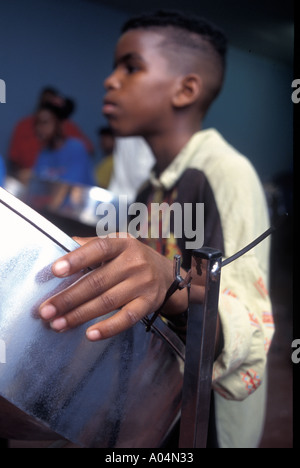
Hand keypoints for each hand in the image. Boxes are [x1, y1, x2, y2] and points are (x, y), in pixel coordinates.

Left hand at [39, 234, 187, 340]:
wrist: (168, 275)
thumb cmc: (135, 258)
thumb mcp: (119, 243)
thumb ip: (93, 245)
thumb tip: (63, 245)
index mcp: (123, 244)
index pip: (98, 249)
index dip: (76, 259)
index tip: (55, 271)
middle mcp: (134, 262)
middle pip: (97, 281)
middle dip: (68, 298)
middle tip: (46, 310)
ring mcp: (142, 284)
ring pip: (107, 302)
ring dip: (80, 315)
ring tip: (58, 324)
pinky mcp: (148, 304)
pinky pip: (126, 318)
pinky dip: (108, 328)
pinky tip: (90, 334)